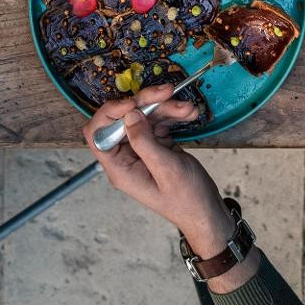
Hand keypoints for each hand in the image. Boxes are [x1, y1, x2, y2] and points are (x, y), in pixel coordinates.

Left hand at [83, 86, 259, 291]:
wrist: (207, 212)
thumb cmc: (186, 200)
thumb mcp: (166, 170)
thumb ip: (144, 142)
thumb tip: (128, 115)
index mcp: (119, 168)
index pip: (98, 134)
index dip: (110, 114)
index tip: (133, 104)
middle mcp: (126, 157)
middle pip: (124, 119)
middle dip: (145, 103)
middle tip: (167, 93)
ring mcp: (141, 150)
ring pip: (144, 117)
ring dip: (165, 108)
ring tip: (187, 108)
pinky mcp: (156, 145)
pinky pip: (158, 122)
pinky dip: (173, 115)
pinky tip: (188, 114)